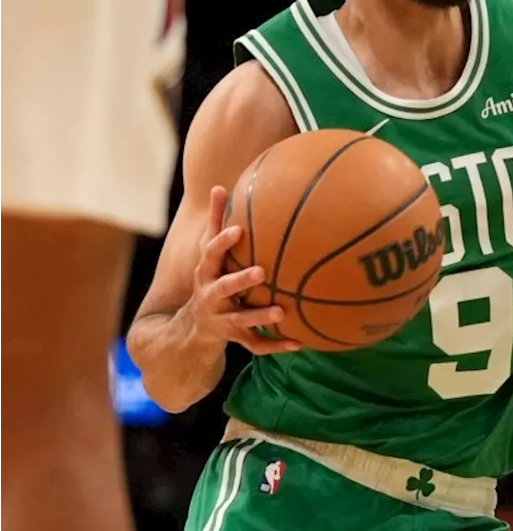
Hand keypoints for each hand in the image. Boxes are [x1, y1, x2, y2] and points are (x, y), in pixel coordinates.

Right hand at [182, 186, 301, 354]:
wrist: (193, 325)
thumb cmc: (212, 275)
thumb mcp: (208, 251)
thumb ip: (214, 221)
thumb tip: (218, 185)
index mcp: (207, 272)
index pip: (210, 253)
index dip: (222, 242)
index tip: (238, 229)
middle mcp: (211, 296)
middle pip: (224, 288)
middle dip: (240, 282)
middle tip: (261, 272)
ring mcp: (223, 319)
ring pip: (240, 320)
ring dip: (260, 317)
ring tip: (282, 312)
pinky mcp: (235, 338)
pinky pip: (257, 345)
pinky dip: (276, 345)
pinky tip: (300, 343)